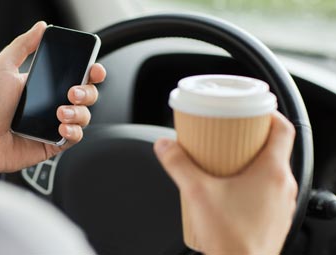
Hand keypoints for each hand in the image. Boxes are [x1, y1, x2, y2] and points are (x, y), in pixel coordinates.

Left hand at [0, 21, 105, 174]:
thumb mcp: (2, 66)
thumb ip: (23, 45)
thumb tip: (41, 27)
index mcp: (45, 85)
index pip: (76, 75)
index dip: (90, 71)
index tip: (94, 69)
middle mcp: (53, 103)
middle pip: (87, 94)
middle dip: (86, 92)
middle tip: (72, 92)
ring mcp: (55, 124)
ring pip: (84, 115)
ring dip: (79, 112)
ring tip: (60, 112)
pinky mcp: (55, 142)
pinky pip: (76, 136)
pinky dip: (73, 131)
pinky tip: (61, 127)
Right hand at [154, 112, 296, 254]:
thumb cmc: (231, 239)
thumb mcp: (197, 193)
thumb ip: (178, 164)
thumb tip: (165, 145)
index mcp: (272, 172)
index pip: (284, 130)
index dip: (269, 114)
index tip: (253, 110)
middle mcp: (283, 186)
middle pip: (274, 148)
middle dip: (252, 137)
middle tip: (231, 133)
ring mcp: (281, 203)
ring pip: (271, 170)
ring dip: (252, 160)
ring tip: (227, 160)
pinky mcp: (273, 217)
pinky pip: (268, 189)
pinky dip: (253, 180)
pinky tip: (230, 187)